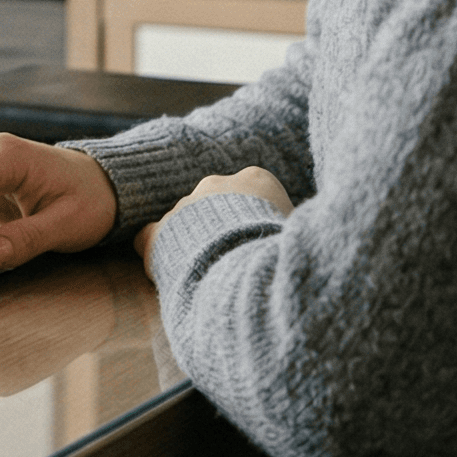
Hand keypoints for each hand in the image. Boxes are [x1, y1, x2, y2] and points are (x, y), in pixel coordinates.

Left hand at [135, 166, 293, 275]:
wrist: (247, 266)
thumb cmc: (284, 252)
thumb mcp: (301, 233)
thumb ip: (291, 228)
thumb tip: (306, 241)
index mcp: (257, 179)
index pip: (253, 194)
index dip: (256, 221)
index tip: (260, 243)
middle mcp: (217, 184)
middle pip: (218, 206)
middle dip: (222, 231)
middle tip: (233, 261)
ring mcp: (185, 205)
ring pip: (185, 222)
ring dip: (193, 245)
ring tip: (210, 276)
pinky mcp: (159, 232)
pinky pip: (150, 239)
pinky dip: (158, 253)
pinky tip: (172, 275)